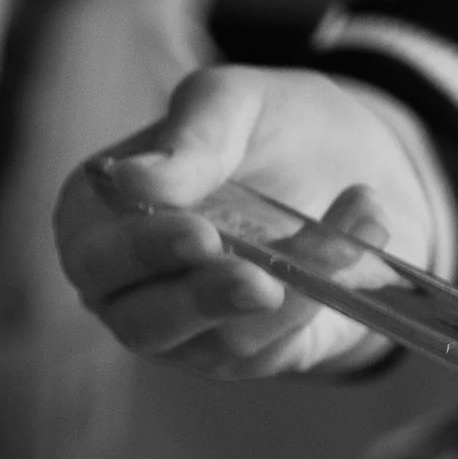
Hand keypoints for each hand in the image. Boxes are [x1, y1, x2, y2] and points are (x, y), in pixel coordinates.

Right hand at [52, 65, 440, 377]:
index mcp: (100, 218)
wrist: (353, 165)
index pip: (92, 255)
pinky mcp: (249, 356)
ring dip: (293, 289)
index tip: (199, 233)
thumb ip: (192, 137)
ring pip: (220, 343)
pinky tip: (365, 232)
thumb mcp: (239, 102)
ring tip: (350, 224)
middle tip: (259, 278)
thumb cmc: (272, 129)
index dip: (138, 254)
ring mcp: (188, 333)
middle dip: (202, 301)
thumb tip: (131, 180)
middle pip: (141, 323)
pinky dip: (325, 293)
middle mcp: (131, 289)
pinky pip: (279, 346)